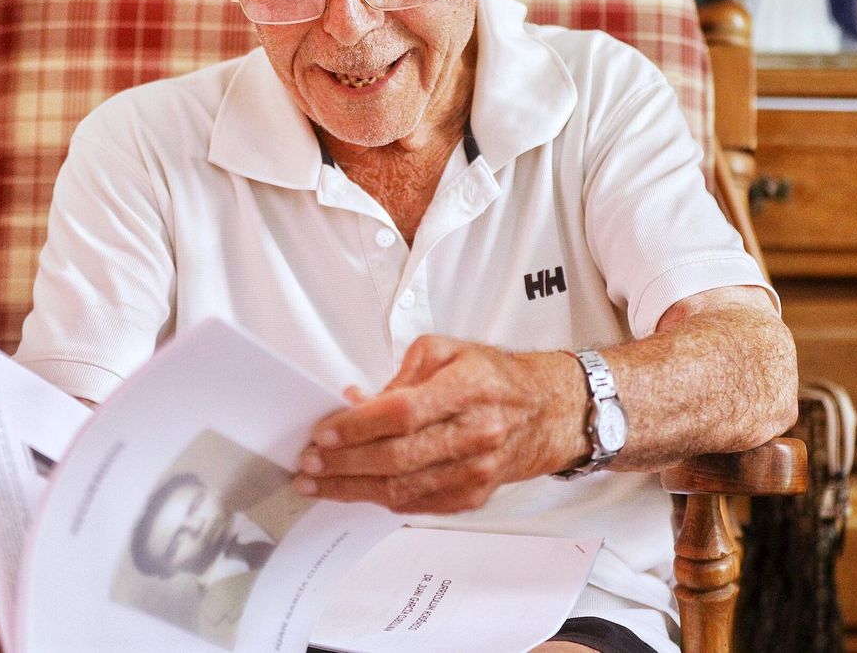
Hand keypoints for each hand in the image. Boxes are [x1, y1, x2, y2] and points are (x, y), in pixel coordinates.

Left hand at [294, 336, 585, 513]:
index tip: (323, 432)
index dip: (359, 426)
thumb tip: (356, 402)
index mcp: (470, 389)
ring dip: (353, 488)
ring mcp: (477, 470)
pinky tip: (354, 491)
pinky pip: (418, 504)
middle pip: (398, 457)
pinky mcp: (474, 495)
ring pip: (403, 489)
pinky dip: (381, 498)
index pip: (404, 413)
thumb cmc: (494, 377)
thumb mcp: (448, 351)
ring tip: (317, 483)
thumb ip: (400, 375)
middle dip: (344, 463)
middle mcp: (477, 434)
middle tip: (309, 462)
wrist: (547, 412)